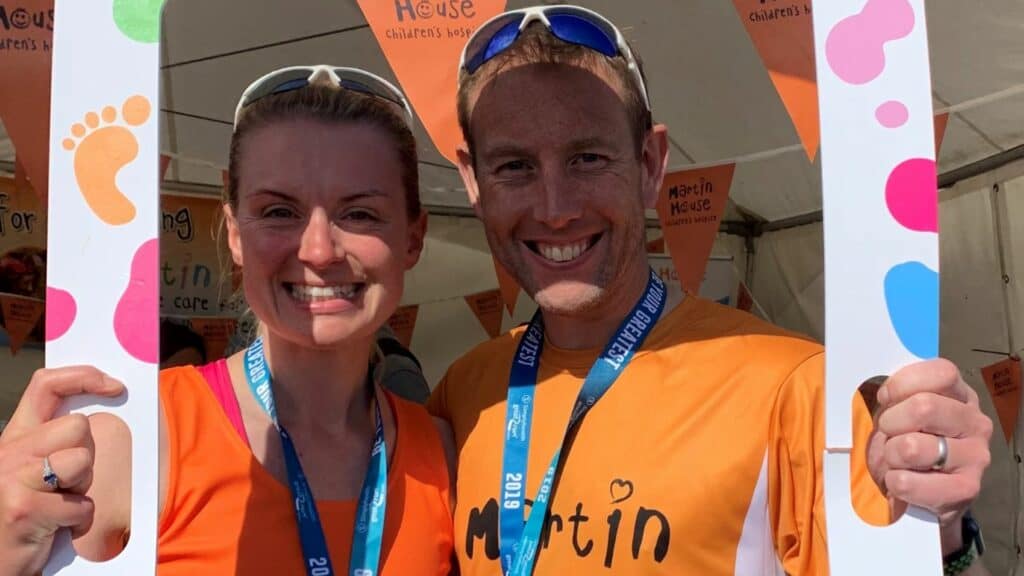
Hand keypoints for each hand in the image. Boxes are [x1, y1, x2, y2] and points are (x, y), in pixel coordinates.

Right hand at [0, 367, 122, 574]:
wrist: (0, 559)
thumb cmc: (28, 515)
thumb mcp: (36, 471)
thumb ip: (56, 442)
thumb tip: (106, 401)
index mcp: (15, 437)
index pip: (45, 386)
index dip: (82, 377)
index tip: (115, 386)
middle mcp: (8, 452)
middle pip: (78, 426)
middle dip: (85, 456)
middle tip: (66, 484)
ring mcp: (11, 478)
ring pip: (81, 460)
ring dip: (81, 488)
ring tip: (58, 505)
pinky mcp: (23, 508)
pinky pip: (80, 504)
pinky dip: (77, 520)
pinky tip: (54, 529)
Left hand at [866, 358, 991, 553]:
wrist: (920, 493)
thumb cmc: (906, 441)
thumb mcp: (900, 410)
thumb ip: (896, 393)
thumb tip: (879, 389)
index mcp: (960, 396)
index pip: (942, 373)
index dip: (902, 384)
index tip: (885, 399)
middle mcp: (975, 423)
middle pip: (925, 407)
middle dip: (891, 422)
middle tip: (889, 434)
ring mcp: (976, 456)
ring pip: (913, 446)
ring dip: (892, 455)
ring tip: (897, 461)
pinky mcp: (966, 489)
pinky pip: (911, 482)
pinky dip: (895, 482)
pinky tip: (901, 481)